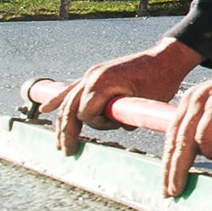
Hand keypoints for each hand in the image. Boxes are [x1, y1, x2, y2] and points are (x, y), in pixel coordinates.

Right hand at [54, 39, 200, 155]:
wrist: (166, 58)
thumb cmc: (160, 80)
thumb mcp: (145, 102)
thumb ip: (127, 117)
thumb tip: (120, 129)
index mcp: (102, 82)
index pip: (85, 113)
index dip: (98, 124)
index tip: (116, 123)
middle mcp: (92, 76)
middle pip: (70, 109)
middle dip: (67, 132)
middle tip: (67, 152)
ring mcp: (91, 75)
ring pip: (67, 101)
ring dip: (63, 122)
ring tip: (60, 142)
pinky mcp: (95, 75)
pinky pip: (72, 89)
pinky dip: (58, 99)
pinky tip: (45, 109)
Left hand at [158, 53, 211, 197]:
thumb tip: (211, 154)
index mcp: (193, 102)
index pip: (173, 136)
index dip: (170, 161)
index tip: (168, 182)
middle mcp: (193, 100)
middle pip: (174, 141)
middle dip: (171, 170)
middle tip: (171, 192)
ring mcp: (204, 101)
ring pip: (185, 142)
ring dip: (201, 159)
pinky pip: (205, 137)